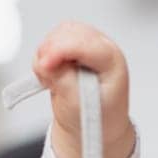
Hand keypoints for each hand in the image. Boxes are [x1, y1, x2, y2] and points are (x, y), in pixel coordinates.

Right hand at [32, 20, 134, 157]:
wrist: (98, 124)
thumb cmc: (98, 117)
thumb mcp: (79, 106)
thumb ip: (63, 81)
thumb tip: (47, 64)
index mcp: (112, 62)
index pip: (86, 44)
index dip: (61, 50)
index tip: (45, 65)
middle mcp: (102, 48)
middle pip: (70, 32)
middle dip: (52, 51)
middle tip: (45, 74)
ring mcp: (89, 45)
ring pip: (60, 33)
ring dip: (47, 52)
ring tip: (51, 78)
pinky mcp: (75, 47)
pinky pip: (53, 39)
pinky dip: (45, 54)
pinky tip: (51, 72)